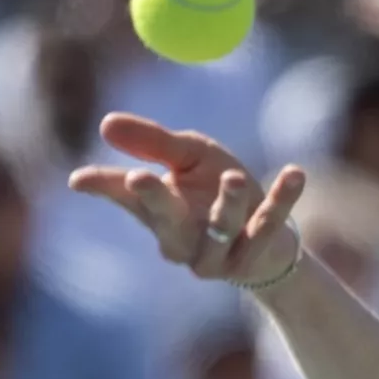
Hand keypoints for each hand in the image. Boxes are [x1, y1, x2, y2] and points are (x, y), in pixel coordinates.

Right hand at [69, 113, 305, 285]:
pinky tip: (295, 172)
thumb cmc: (218, 189)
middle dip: (155, 200)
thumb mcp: (188, 158)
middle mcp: (183, 241)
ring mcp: (220, 254)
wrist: (269, 236)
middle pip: (166, 223)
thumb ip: (154, 143)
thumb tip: (105, 124)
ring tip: (235, 177)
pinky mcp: (258, 254)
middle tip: (141, 176)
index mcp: (158, 215)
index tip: (82, 178)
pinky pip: (270, 225)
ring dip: (227, 204)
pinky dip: (282, 199)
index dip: (105, 187)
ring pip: (221, 229)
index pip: (126, 199)